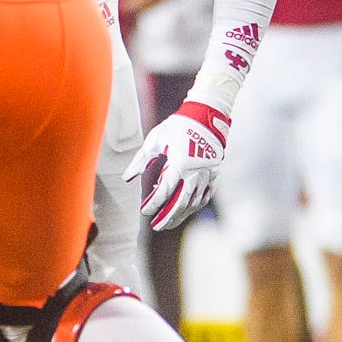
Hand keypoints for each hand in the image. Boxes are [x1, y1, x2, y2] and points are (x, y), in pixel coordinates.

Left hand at [125, 102, 229, 230]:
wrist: (206, 116)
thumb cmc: (178, 126)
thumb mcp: (155, 140)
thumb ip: (141, 161)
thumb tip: (127, 178)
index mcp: (180, 163)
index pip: (165, 191)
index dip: (154, 204)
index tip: (144, 211)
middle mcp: (195, 172)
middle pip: (181, 202)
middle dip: (167, 216)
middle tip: (156, 226)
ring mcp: (207, 175)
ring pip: (194, 202)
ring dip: (180, 215)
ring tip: (168, 223)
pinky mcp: (215, 174)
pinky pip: (205, 196)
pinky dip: (195, 206)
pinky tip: (186, 211)